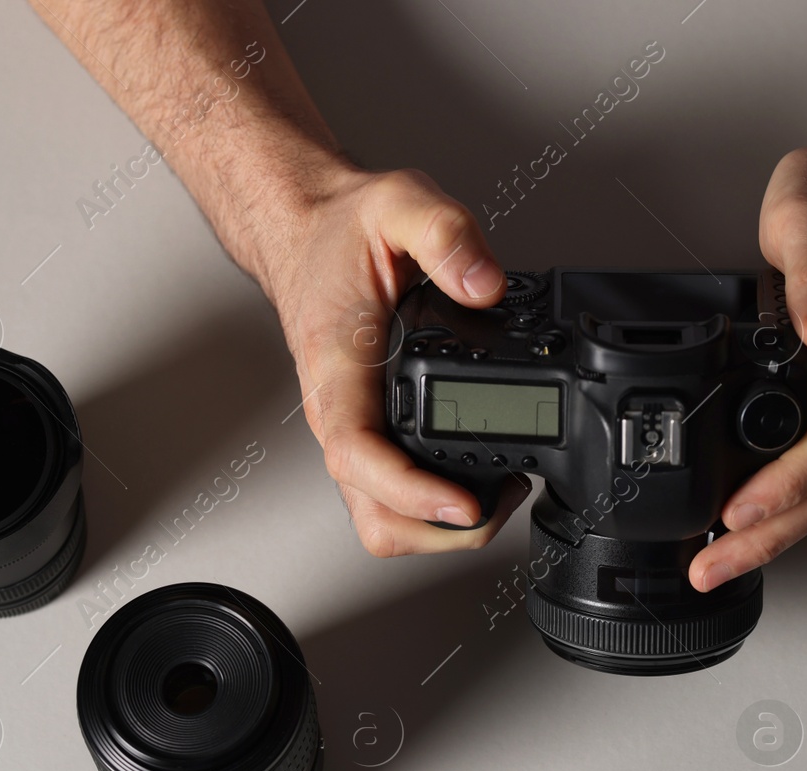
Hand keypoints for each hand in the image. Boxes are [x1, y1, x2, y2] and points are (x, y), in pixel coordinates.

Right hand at [256, 164, 530, 555]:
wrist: (305, 233)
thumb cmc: (339, 231)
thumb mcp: (397, 203)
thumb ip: (446, 234)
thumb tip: (485, 283)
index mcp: (337, 368)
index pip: (359, 456)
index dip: (411, 492)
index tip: (463, 503)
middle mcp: (338, 413)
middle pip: (375, 514)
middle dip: (439, 530)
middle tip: (501, 502)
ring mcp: (353, 431)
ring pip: (382, 518)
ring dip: (438, 529)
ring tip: (496, 497)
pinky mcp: (369, 434)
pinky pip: (392, 497)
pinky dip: (433, 508)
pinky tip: (476, 482)